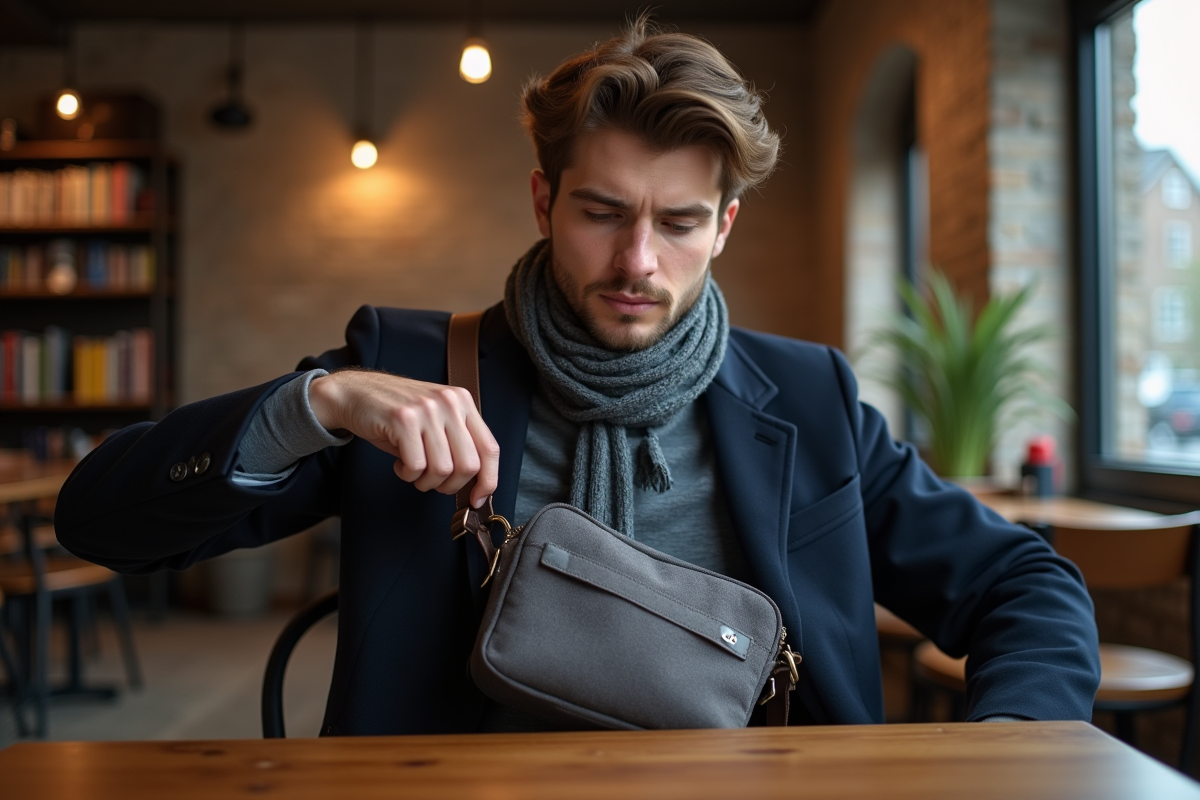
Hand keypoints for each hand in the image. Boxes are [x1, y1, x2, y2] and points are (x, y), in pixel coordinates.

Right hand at [308, 370, 497, 506]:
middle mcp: (449, 402)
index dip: (488, 481)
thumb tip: (476, 486)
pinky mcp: (403, 419)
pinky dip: (407, 474)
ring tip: (413, 470)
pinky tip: (399, 464)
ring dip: (425, 481)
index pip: (490, 448)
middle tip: (432, 482)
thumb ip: (457, 444)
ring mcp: (427, 409)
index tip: (477, 499)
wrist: (355, 393)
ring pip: (442, 469)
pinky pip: (416, 466)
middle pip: (468, 465)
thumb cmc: (396, 414)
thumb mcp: (436, 421)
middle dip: (450, 486)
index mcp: (463, 402)